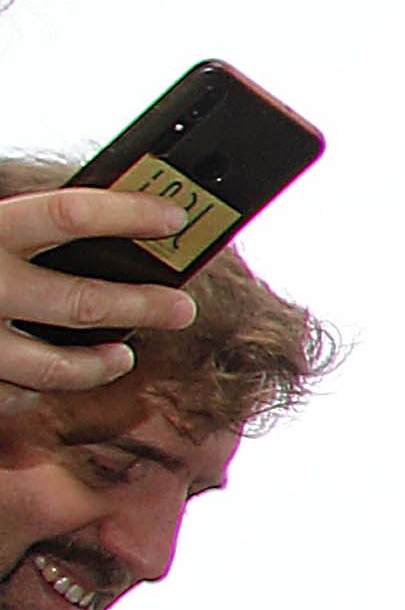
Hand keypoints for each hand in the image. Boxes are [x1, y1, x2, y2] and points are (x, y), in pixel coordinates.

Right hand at [0, 190, 200, 396]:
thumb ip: (24, 221)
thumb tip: (107, 213)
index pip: (69, 214)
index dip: (131, 214)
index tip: (175, 218)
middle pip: (81, 301)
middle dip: (143, 306)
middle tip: (182, 309)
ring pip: (52, 365)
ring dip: (100, 365)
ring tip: (125, 357)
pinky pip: (16, 395)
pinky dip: (47, 389)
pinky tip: (64, 378)